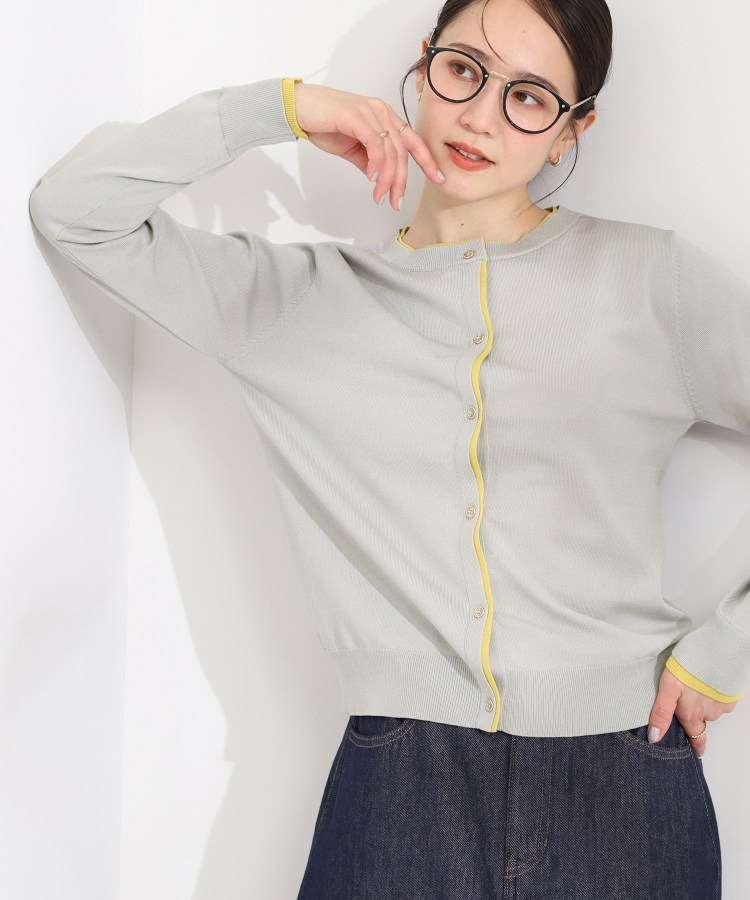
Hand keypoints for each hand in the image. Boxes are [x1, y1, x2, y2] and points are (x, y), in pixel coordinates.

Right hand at [293, 82, 445, 209]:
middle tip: (395, 201)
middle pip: (402, 151)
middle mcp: (382, 112)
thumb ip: (369, 161)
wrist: (300, 109)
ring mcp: (370, 112)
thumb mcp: (353, 148)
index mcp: (385, 118)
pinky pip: (374, 144)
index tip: (438, 179)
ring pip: (390, 151)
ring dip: (387, 179)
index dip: (427, 161)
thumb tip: (379, 179)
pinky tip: (371, 178)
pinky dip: (376, 164)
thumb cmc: (325, 124)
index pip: (413, 141)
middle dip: (401, 181)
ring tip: (379, 196)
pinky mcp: (356, 116)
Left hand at [647, 666, 738, 756]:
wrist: (718, 648)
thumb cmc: (688, 665)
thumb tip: (654, 737)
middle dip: (695, 715)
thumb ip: (662, 712)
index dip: (696, 745)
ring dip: (704, 700)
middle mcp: (709, 713)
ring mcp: (722, 703)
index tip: (697, 750)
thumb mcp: (668, 687)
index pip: (696, 739)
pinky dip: (715, 691)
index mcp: (692, 715)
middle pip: (701, 721)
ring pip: (711, 708)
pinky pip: (722, 697)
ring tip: (694, 683)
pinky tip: (707, 678)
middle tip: (686, 699)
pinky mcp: (731, 692)